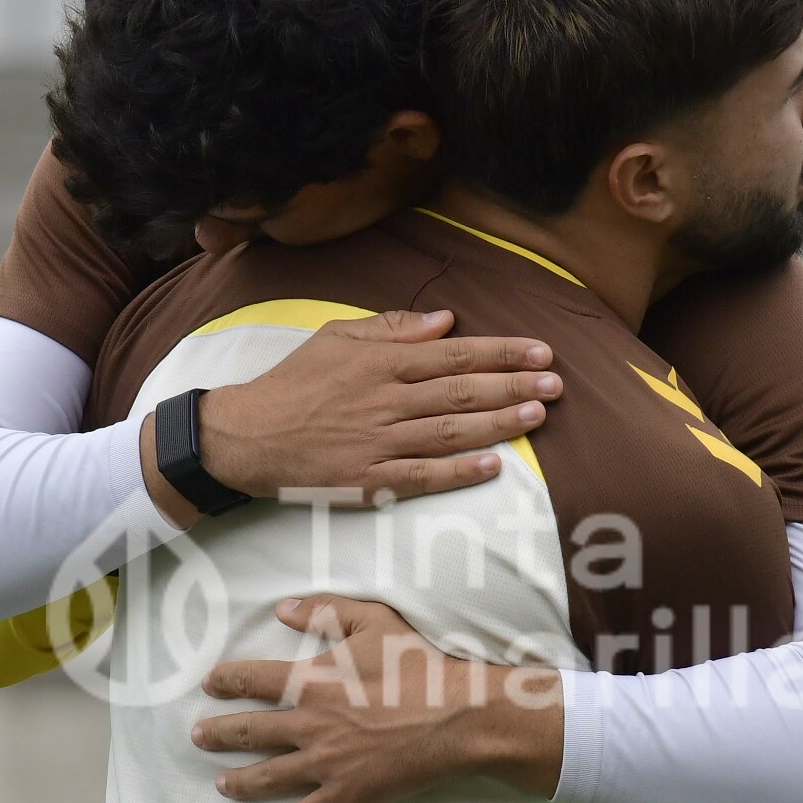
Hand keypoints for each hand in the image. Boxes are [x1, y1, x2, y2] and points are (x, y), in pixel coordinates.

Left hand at [192, 595, 564, 802]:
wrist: (455, 716)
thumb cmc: (417, 665)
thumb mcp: (374, 621)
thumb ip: (326, 611)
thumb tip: (283, 608)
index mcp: (312, 680)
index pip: (252, 679)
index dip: (225, 680)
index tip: (209, 684)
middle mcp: (309, 723)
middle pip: (248, 731)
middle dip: (218, 735)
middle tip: (198, 737)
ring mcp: (325, 763)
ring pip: (267, 776)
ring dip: (239, 781)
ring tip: (221, 784)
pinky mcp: (346, 794)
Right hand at [195, 309, 560, 505]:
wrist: (245, 436)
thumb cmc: (293, 383)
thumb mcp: (335, 337)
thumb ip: (391, 327)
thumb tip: (446, 321)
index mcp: (380, 361)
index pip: (453, 353)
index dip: (501, 352)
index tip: (540, 352)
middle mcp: (385, 399)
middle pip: (461, 390)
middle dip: (513, 385)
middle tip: (557, 385)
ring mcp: (378, 442)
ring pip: (450, 431)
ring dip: (499, 423)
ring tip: (538, 415)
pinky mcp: (368, 481)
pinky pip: (422, 476)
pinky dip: (460, 472)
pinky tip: (495, 466)